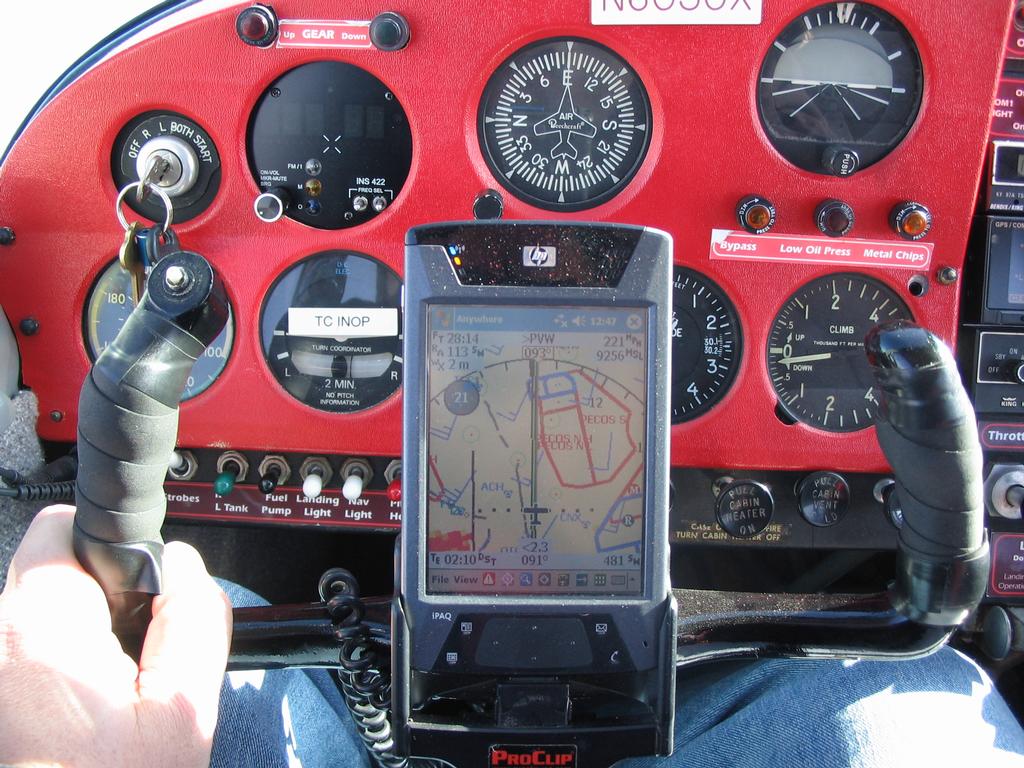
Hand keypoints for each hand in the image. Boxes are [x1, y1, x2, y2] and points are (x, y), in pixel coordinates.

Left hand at [0, 505, 231, 766]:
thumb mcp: (184, 711)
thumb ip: (193, 619)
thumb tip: (184, 566)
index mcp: (41, 630)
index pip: (66, 527)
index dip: (115, 546)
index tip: (141, 585)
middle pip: (53, 573)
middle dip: (101, 600)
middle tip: (134, 662)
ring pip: (41, 619)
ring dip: (78, 639)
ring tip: (109, 700)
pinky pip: (27, 658)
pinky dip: (57, 673)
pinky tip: (83, 720)